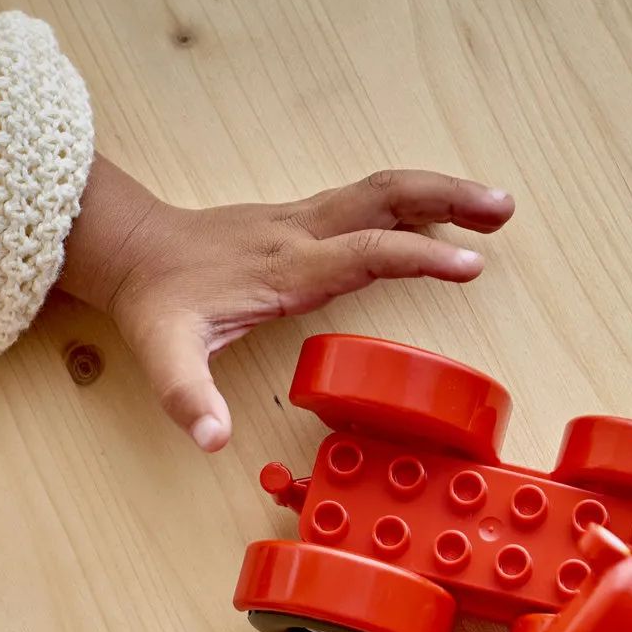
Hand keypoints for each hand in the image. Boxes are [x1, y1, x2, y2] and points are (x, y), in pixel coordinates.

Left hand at [58, 157, 515, 451]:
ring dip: (441, 193)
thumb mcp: (162, 355)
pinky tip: (442, 213)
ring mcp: (302, 220)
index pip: (363, 252)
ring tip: (495, 207)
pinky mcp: (302, 220)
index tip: (470, 266)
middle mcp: (300, 233)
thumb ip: (189, 397)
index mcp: (284, 267)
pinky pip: (370, 201)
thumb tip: (214, 440)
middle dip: (449, 199)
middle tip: (503, 208)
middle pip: (386, 198)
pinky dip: (415, 201)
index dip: (418, 257)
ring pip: (383, 191)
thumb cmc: (155, 303)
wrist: (129, 249)